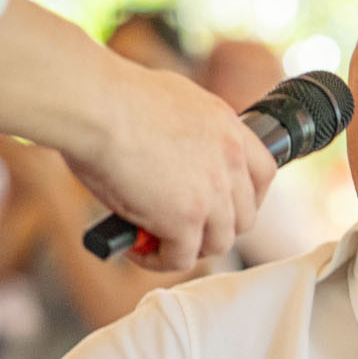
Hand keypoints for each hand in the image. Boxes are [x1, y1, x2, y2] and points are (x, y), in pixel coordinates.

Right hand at [66, 59, 276, 271]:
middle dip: (216, 228)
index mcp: (229, 129)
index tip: (224, 206)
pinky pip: (180, 257)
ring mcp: (212, 193)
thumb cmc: (112, 98)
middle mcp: (230, 161)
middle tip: (185, 230)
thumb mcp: (173, 103)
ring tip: (157, 242)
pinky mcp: (185, 219)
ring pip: (217, 243)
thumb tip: (180, 152)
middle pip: (244, 217)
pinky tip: (136, 250)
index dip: (246, 197)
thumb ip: (192, 131)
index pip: (264, 174)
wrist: (94, 105)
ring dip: (189, 248)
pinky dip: (158, 260)